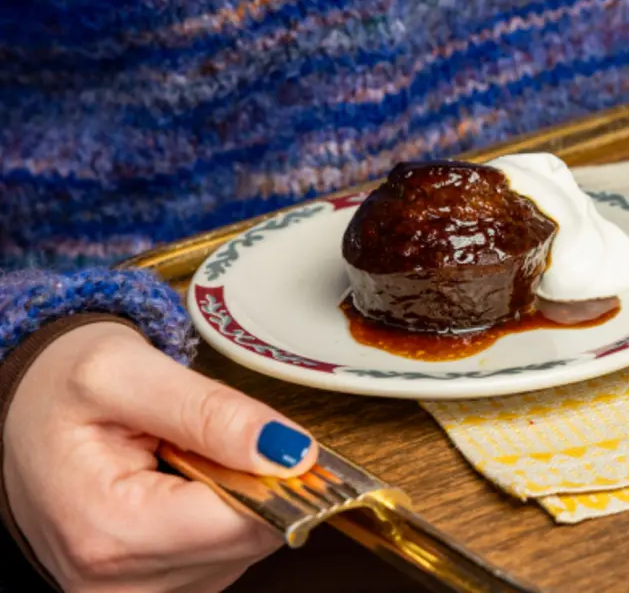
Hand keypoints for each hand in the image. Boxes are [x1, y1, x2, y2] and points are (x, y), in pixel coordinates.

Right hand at [3, 322, 317, 591]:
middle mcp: (116, 583)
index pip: (245, 522)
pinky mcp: (145, 592)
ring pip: (242, 552)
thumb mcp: (128, 371)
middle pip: (248, 541)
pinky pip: (221, 558)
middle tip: (205, 440)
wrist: (19, 417)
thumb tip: (289, 451)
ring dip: (234, 500)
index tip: (274, 438)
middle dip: (252, 484)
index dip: (277, 476)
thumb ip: (212, 411)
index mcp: (110, 530)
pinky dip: (218, 518)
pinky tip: (182, 488)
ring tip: (184, 460)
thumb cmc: (61, 389)